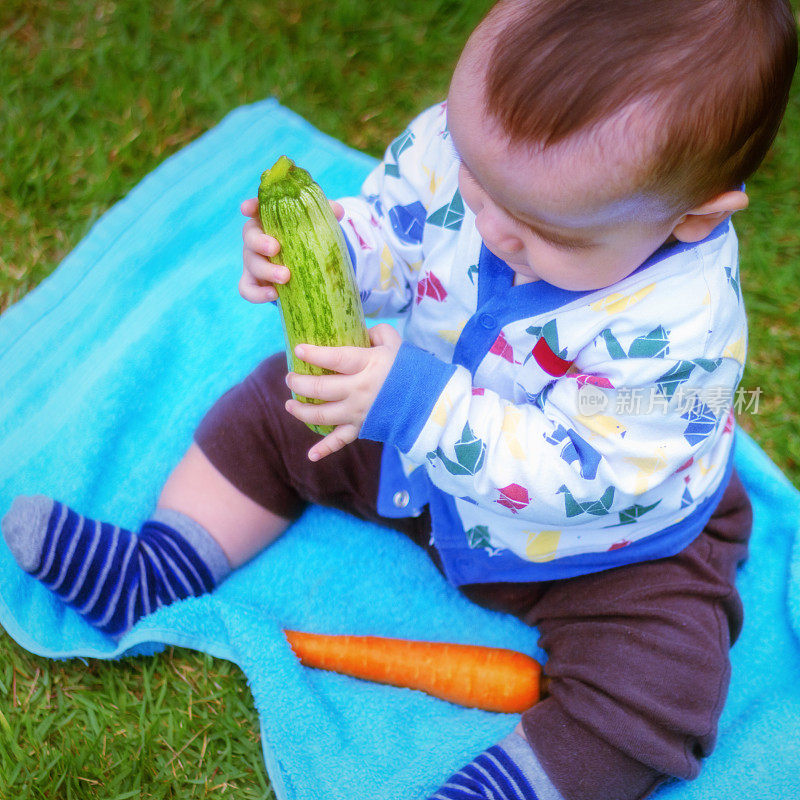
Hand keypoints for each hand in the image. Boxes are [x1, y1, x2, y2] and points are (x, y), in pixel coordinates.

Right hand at [239, 196, 344, 302]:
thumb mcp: (316, 226)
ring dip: (267, 270)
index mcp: (267, 220)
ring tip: (286, 277)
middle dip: (259, 242)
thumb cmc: (305, 240)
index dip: (250, 207)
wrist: (302, 268)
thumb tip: (339, 211)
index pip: (255, 210)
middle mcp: (256, 240)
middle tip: (275, 248)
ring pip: (251, 264)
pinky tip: (274, 294)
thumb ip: (326, 214)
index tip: (247, 209)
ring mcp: (253, 262)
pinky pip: (247, 289)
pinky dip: (258, 294)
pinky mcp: (254, 283)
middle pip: (249, 237)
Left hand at [284, 324, 401, 460]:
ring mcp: (358, 411)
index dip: (314, 354)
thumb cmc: (410, 369)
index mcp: (367, 365)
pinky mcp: (362, 427)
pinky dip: (325, 449)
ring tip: (290, 405)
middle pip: (320, 388)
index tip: (298, 350)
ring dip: (301, 411)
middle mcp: (359, 390)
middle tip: (290, 379)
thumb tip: (361, 332)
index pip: (335, 359)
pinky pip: (341, 441)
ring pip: (322, 414)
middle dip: (299, 383)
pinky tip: (310, 455)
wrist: (430, 401)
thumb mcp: (395, 344)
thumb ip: (376, 334)